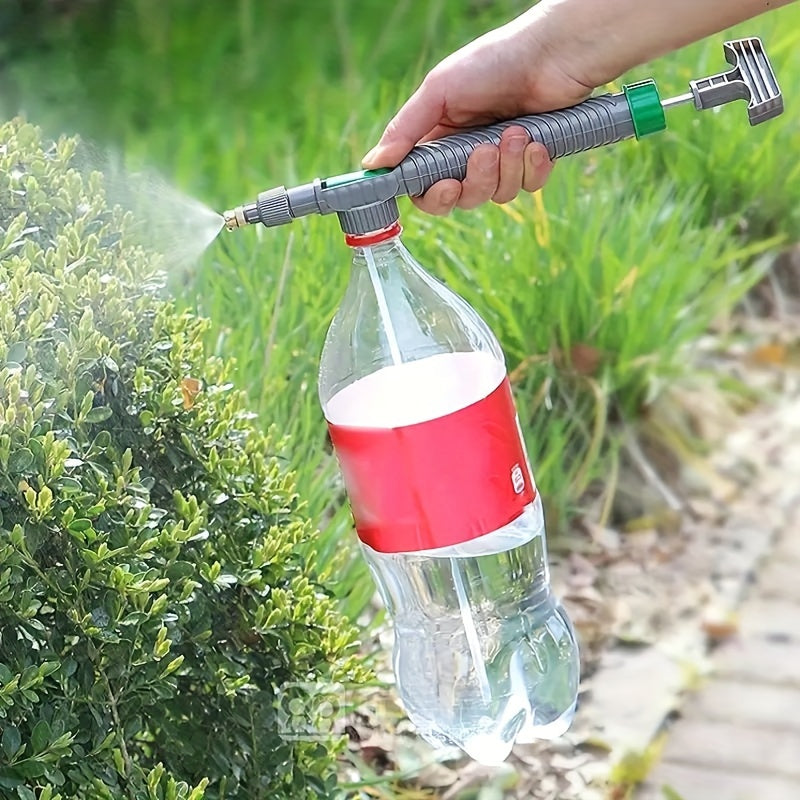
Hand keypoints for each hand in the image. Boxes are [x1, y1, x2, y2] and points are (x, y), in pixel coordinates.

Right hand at [361, 8, 593, 214]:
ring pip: (496, 195)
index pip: (425, 187)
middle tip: (485, 150)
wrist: (551, 54)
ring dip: (507, 166)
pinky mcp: (533, 163)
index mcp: (439, 139)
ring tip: (516, 131)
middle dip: (476, 180)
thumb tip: (372, 164)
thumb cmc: (493, 63)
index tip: (444, 186)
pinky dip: (532, 166)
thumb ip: (405, 131)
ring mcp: (502, 161)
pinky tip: (537, 140)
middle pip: (462, 199)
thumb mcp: (439, 91)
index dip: (433, 196)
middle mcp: (467, 155)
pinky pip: (528, 187)